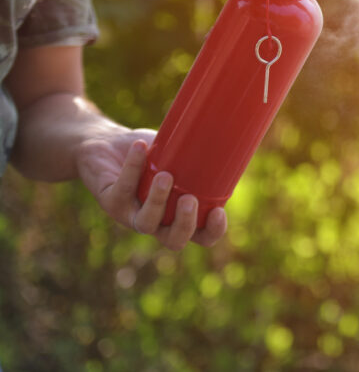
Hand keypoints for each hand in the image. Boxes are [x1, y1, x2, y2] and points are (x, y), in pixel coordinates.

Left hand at [76, 131, 227, 250]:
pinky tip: (141, 147)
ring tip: (165, 176)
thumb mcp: (179, 154)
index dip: (212, 231)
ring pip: (146, 223)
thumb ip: (199, 155)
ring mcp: (131, 214)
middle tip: (189, 199)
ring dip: (157, 202)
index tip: (219, 211)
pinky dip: (133, 167)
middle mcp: (156, 221)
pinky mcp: (109, 200)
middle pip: (173, 240)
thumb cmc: (150, 151)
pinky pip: (123, 189)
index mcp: (178, 214)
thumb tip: (234, 137)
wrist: (106, 144)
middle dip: (184, 224)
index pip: (201, 236)